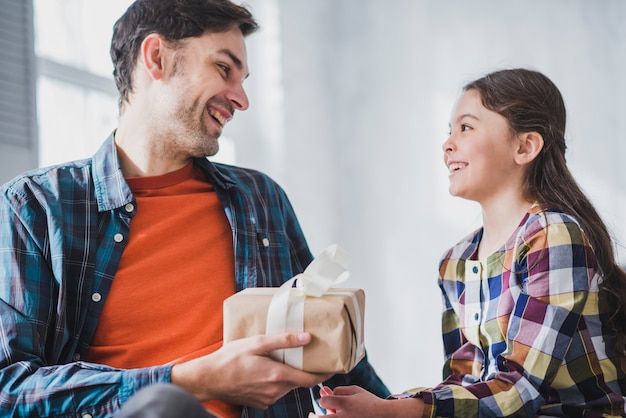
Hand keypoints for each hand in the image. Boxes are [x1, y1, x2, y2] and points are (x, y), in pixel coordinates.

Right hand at [170, 332, 330, 409]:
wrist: (208, 378)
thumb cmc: (230, 358)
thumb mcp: (256, 343)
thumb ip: (283, 341)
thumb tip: (307, 338)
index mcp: (277, 376)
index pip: (310, 379)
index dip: (324, 374)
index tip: (333, 366)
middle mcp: (275, 391)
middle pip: (299, 382)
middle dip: (306, 371)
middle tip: (308, 356)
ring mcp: (267, 399)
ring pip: (287, 387)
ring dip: (288, 376)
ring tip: (283, 360)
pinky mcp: (260, 403)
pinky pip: (274, 392)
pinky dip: (276, 382)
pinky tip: (266, 371)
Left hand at [308, 385, 423, 417]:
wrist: (383, 415)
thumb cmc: (369, 402)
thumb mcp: (356, 390)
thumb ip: (340, 390)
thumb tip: (326, 393)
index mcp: (346, 404)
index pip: (324, 402)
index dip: (323, 398)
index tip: (326, 397)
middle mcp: (344, 417)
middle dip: (313, 417)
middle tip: (311, 415)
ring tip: (328, 415)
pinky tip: (337, 416)